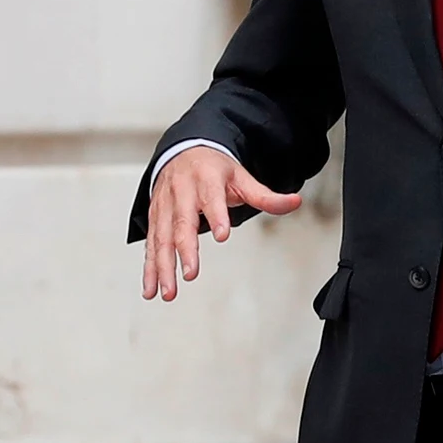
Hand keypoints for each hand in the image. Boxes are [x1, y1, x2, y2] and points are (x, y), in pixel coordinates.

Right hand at [142, 147, 301, 301]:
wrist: (182, 151)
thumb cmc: (212, 168)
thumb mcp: (241, 177)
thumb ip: (265, 196)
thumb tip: (294, 202)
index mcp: (205, 179)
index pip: (211, 198)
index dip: (216, 215)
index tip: (222, 234)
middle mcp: (181, 192)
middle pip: (182, 222)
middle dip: (185, 249)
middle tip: (191, 273)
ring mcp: (164, 206)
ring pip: (161, 237)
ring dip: (163, 266)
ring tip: (169, 291)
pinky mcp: (154, 218)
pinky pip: (150, 245)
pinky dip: (149, 268)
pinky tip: (151, 288)